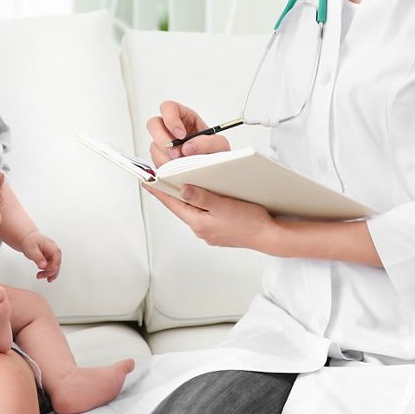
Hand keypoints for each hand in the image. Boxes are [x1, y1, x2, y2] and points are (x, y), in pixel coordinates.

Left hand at [16, 230, 61, 281]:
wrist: (27, 239)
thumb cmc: (29, 242)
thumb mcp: (31, 250)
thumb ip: (38, 258)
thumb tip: (44, 266)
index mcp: (51, 245)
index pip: (57, 255)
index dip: (55, 264)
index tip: (49, 270)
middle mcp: (54, 250)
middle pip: (57, 263)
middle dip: (49, 271)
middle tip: (39, 276)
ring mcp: (52, 255)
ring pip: (55, 266)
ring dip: (48, 273)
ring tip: (39, 276)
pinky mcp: (49, 259)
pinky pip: (51, 267)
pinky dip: (47, 272)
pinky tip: (43, 275)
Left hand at [143, 183, 275, 249]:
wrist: (268, 236)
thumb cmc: (249, 222)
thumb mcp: (223, 205)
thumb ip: (201, 197)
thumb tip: (182, 189)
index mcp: (198, 222)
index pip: (172, 203)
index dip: (159, 191)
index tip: (146, 181)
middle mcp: (201, 229)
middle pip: (181, 206)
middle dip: (172, 192)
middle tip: (163, 178)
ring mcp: (209, 231)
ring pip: (193, 210)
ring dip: (188, 198)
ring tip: (183, 183)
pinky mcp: (218, 230)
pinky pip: (204, 215)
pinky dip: (201, 204)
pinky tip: (206, 196)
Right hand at [147, 100, 231, 166]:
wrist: (214, 170)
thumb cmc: (215, 152)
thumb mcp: (220, 145)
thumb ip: (209, 143)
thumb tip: (188, 147)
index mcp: (184, 117)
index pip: (168, 108)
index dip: (171, 119)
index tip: (180, 135)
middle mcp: (170, 129)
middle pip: (153, 124)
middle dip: (163, 140)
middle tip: (176, 153)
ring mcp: (164, 144)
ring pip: (153, 145)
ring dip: (165, 156)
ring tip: (180, 165)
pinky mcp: (161, 158)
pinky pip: (156, 161)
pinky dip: (165, 167)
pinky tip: (177, 170)